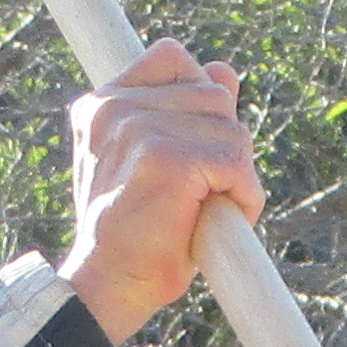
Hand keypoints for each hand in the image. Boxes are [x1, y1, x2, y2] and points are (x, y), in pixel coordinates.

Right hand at [58, 43, 257, 346]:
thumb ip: (184, 113)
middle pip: (212, 93)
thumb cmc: (133, 237)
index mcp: (102, 104)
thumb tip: (226, 71)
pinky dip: (244, 196)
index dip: (198, 96)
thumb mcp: (154, 165)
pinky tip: (219, 220)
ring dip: (235, 174)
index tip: (190, 153)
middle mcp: (115, 107)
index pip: (172, 57)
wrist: (109, 289)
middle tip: (198, 194)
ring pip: (230, 126)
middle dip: (222, 144)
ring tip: (204, 210)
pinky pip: (237, 159)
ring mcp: (139, 127)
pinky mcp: (167, 157)